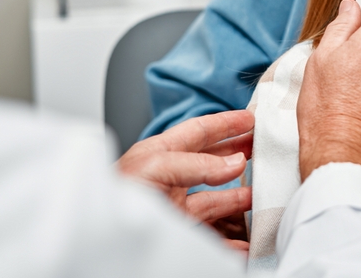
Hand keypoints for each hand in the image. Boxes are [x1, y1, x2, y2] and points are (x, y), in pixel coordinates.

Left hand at [116, 110, 253, 249]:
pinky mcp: (178, 233)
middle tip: (262, 146)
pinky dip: (232, 241)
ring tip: (261, 191)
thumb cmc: (113, 201)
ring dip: (240, 196)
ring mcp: (174, 207)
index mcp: (159, 154)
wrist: (97, 241)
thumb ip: (196, 163)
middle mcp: (168, 179)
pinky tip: (245, 242)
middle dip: (237, 151)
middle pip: (211, 161)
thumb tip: (235, 162)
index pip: (198, 131)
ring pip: (215, 199)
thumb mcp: (155, 168)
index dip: (225, 123)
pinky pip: (212, 236)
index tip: (250, 118)